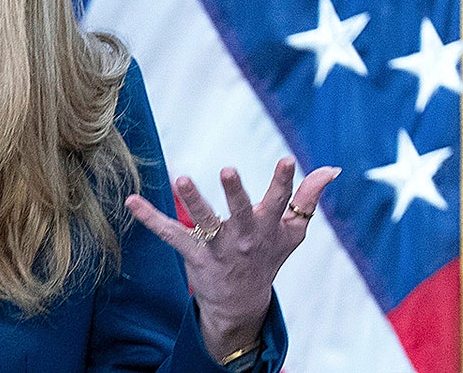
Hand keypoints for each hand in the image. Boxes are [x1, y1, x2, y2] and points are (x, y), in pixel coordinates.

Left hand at [124, 157, 339, 362]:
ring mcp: (217, 247)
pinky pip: (169, 234)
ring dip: (193, 201)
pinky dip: (149, 218)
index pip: (280, 202)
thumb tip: (331, 169)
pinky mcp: (194, 255)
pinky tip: (131, 201)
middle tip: (228, 170)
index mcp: (267, 228)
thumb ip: (308, 198)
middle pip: (240, 213)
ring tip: (181, 178)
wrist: (243, 302)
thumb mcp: (292, 231)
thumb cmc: (267, 256)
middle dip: (235, 193)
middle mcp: (243, 237)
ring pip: (205, 223)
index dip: (284, 182)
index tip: (287, 160)